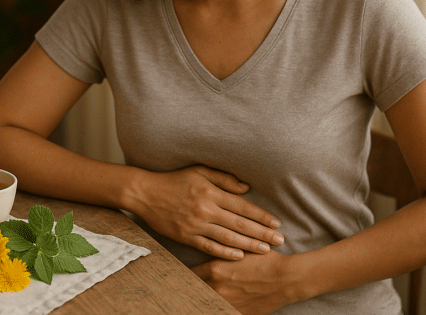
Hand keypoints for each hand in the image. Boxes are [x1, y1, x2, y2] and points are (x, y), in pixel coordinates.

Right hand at [132, 165, 283, 259]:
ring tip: (265, 249)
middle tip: (280, 240)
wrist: (146, 193)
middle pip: (240, 224)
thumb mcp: (199, 171)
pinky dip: (225, 252)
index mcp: (210, 193)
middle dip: (262, 233)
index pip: (242, 207)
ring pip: (228, 238)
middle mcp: (205, 210)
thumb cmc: (174, 180)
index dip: (261, 216)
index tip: (276, 222)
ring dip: (249, 244)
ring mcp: (195, 225)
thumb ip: (224, 179)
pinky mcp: (186, 236)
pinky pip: (209, 247)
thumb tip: (246, 188)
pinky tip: (239, 255)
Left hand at [191, 251, 293, 314]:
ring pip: (207, 302)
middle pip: (195, 290)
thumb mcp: (240, 251)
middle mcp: (218, 287)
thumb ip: (222, 254)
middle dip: (192, 288)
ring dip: (204, 299)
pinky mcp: (239, 313)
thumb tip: (206, 259)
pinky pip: (221, 310)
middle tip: (186, 289)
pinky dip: (218, 307)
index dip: (185, 275)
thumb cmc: (265, 261)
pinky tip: (216, 305)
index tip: (182, 276)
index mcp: (216, 269)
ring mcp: (228, 302)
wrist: (286, 278)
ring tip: (198, 299)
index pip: (190, 274)